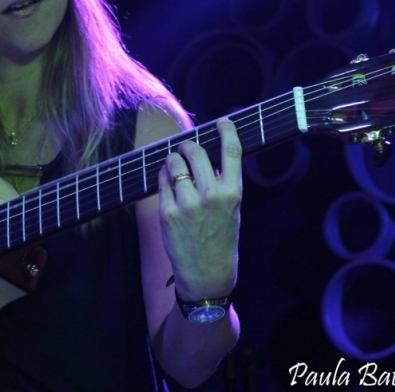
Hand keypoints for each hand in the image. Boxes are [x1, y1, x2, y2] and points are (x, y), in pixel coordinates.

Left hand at [157, 118, 241, 300]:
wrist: (207, 273)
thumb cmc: (220, 238)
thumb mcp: (232, 209)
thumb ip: (222, 183)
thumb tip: (207, 157)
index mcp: (232, 192)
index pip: (232, 151)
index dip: (227, 130)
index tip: (223, 121)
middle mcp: (211, 194)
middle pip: (196, 151)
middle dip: (188, 146)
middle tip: (186, 149)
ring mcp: (188, 202)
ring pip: (174, 162)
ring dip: (173, 160)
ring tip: (175, 168)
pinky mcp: (168, 211)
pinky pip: (162, 180)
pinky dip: (163, 176)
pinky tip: (168, 183)